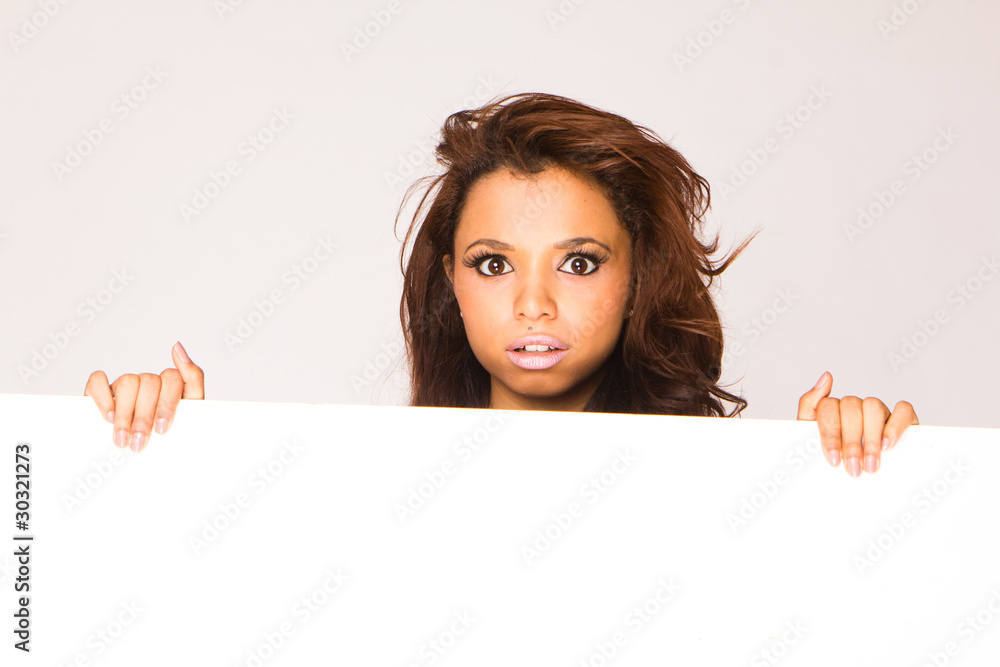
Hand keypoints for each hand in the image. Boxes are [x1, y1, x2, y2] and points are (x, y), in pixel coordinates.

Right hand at [84, 341, 204, 452]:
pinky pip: (97, 380)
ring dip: (125, 414)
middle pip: (149, 383)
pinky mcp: (102, 391)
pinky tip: (108, 416)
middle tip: (140, 441)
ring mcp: (126, 386)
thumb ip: (192, 379)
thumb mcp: (191, 415)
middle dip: (144, 416)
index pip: (172, 377)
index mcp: (171, 387)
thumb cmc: (170, 438)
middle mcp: (149, 383)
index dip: (167, 403)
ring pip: (127, 383)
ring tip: (123, 438)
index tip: (162, 428)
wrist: (149, 464)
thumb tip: (177, 347)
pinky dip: (102, 398)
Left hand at [797, 371, 917, 476]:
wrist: (851, 485)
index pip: (827, 407)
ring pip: (873, 406)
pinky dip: (896, 426)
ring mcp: (878, 411)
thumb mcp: (811, 439)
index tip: (833, 459)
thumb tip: (826, 376)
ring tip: (870, 464)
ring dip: (870, 438)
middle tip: (853, 468)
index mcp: (832, 410)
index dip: (830, 434)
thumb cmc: (834, 459)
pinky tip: (888, 445)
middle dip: (851, 442)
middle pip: (850, 408)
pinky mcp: (902, 419)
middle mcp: (855, 407)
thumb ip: (810, 405)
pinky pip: (904, 410)